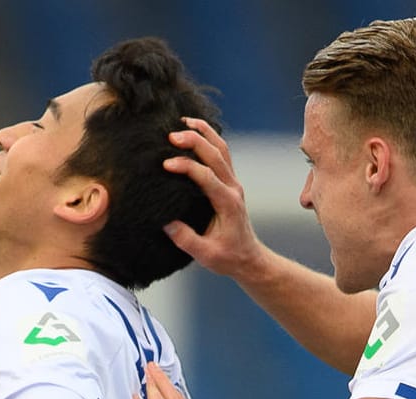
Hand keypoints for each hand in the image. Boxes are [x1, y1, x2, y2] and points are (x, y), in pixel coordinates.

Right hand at [163, 116, 266, 279]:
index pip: (207, 177)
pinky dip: (209, 139)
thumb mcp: (206, 255)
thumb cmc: (228, 258)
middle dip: (194, 141)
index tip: (166, 165)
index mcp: (228, 203)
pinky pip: (222, 155)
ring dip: (204, 133)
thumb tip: (166, 223)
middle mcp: (233, 188)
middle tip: (171, 136)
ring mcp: (233, 183)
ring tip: (184, 121)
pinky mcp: (230, 183)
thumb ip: (187, 240)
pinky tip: (195, 132)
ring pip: (222, 149)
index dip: (187, 167)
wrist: (249, 259)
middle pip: (216, 155)